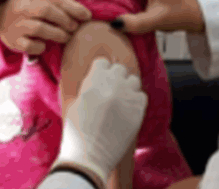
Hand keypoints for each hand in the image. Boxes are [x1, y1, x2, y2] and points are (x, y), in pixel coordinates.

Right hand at [0, 0, 92, 55]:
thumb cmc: (20, 7)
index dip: (74, 7)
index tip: (87, 15)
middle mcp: (20, 6)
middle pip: (48, 11)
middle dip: (66, 20)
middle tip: (75, 27)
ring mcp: (15, 24)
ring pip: (41, 28)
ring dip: (58, 34)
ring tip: (66, 37)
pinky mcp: (13, 40)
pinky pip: (30, 45)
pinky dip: (40, 47)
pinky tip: (44, 46)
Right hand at [52, 58, 146, 188]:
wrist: (88, 155)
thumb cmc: (77, 133)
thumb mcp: (76, 103)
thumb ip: (88, 87)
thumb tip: (97, 80)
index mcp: (93, 80)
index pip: (103, 62)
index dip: (101, 71)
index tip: (101, 79)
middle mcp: (112, 84)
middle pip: (119, 69)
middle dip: (115, 78)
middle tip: (111, 91)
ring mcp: (126, 96)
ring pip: (133, 80)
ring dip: (128, 87)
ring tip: (121, 100)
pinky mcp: (138, 110)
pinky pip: (142, 96)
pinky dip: (136, 100)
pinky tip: (128, 110)